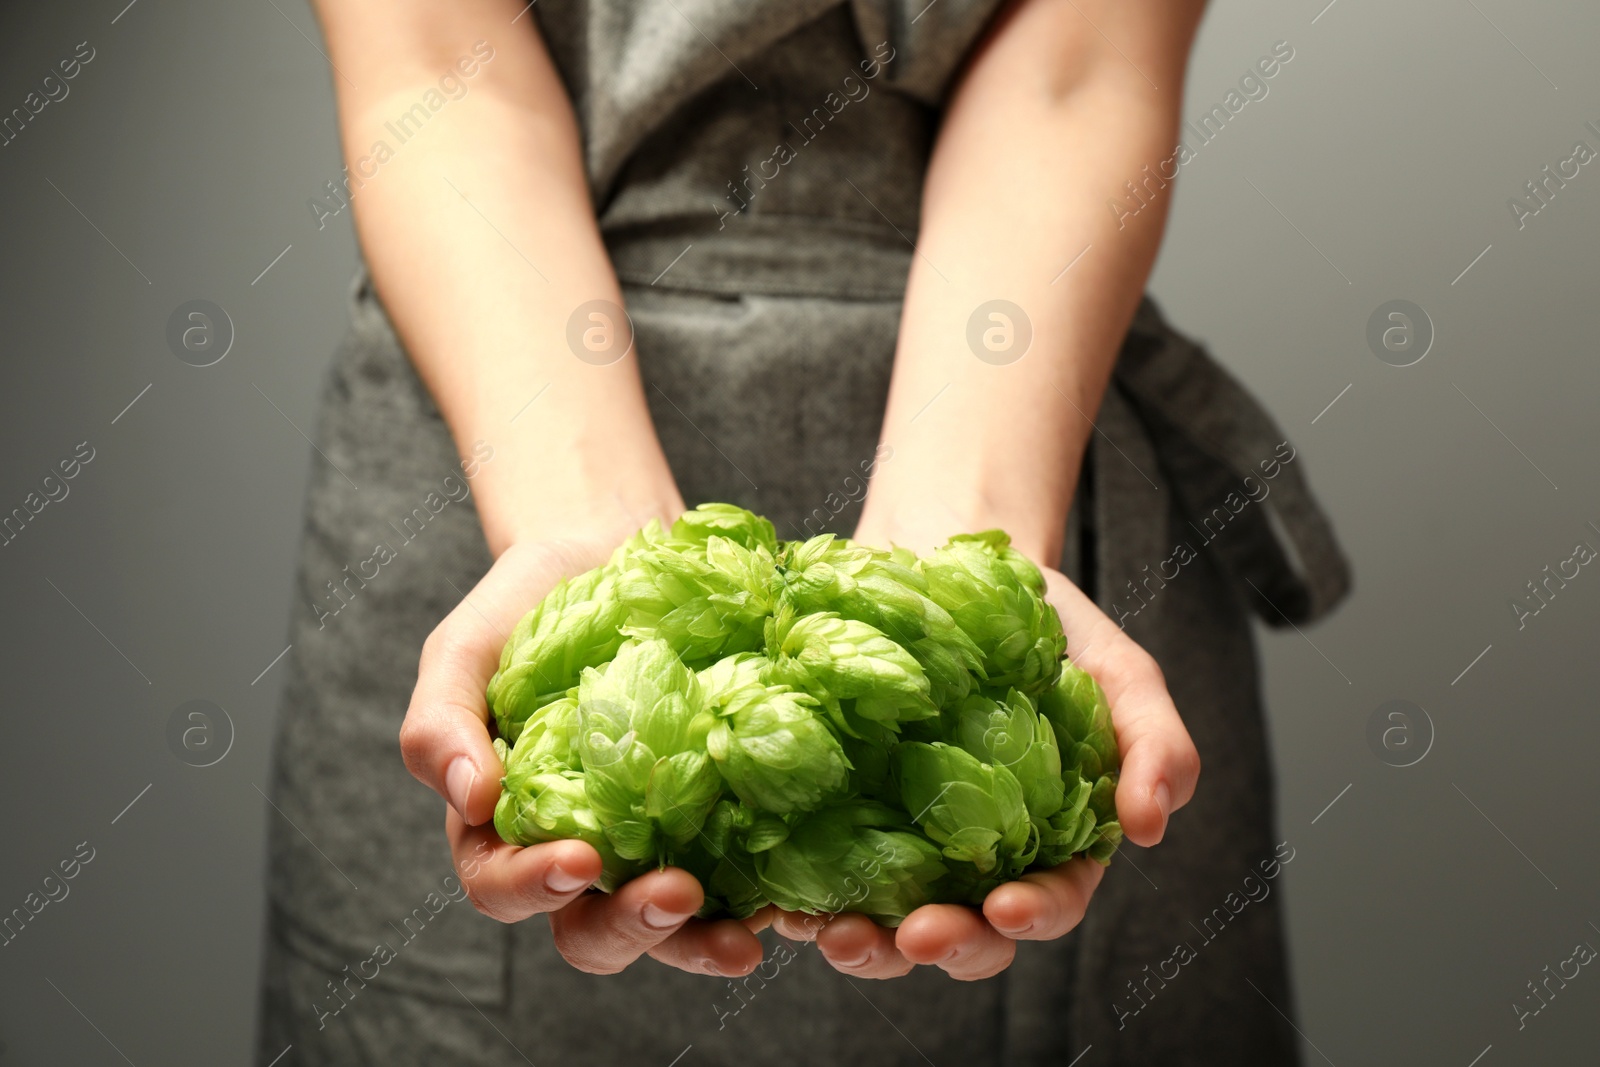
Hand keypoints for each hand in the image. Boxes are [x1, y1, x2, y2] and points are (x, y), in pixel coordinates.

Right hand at [400, 537, 768, 977]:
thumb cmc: (521, 611)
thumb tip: (471, 798)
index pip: (505, 887)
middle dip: (633, 927)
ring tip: (747, 933)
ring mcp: (652, 842)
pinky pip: (739, 875)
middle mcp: (581, 852)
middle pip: (593, 930)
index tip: (578, 859)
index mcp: (505, 830)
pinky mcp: (715, 818)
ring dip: (703, 941)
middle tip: (677, 894)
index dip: (535, 888)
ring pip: (669, 925)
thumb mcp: (462, 654)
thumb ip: (440, 725)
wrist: (604, 556)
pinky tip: (791, 894)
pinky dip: (762, 895)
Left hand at [771, 556, 1199, 980]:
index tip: (1006, 907)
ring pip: (886, 922)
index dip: (1032, 914)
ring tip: (835, 933)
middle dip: (943, 946)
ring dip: (865, 944)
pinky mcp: (838, 815)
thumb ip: (1155, 743)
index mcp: (1050, 842)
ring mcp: (903, 841)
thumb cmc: (1046, 626)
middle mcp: (974, 859)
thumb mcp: (1119, 671)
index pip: (1049, 900)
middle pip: (965, 933)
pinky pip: (817, 872)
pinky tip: (780, 902)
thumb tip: (1152, 826)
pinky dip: (800, 898)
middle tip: (913, 937)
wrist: (948, 559)